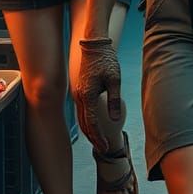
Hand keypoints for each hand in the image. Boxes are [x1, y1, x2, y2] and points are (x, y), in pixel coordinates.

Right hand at [74, 37, 122, 152]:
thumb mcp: (115, 78)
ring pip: (82, 118)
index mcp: (87, 95)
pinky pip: (82, 111)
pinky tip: (93, 126)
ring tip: (99, 142)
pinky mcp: (80, 90)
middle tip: (104, 149)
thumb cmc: (106, 59)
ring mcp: (78, 93)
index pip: (92, 123)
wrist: (93, 44)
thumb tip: (114, 119)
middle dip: (94, 138)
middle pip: (85, 124)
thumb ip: (114, 99)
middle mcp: (79, 96)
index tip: (106, 147)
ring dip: (90, 132)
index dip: (99, 137)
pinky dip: (87, 122)